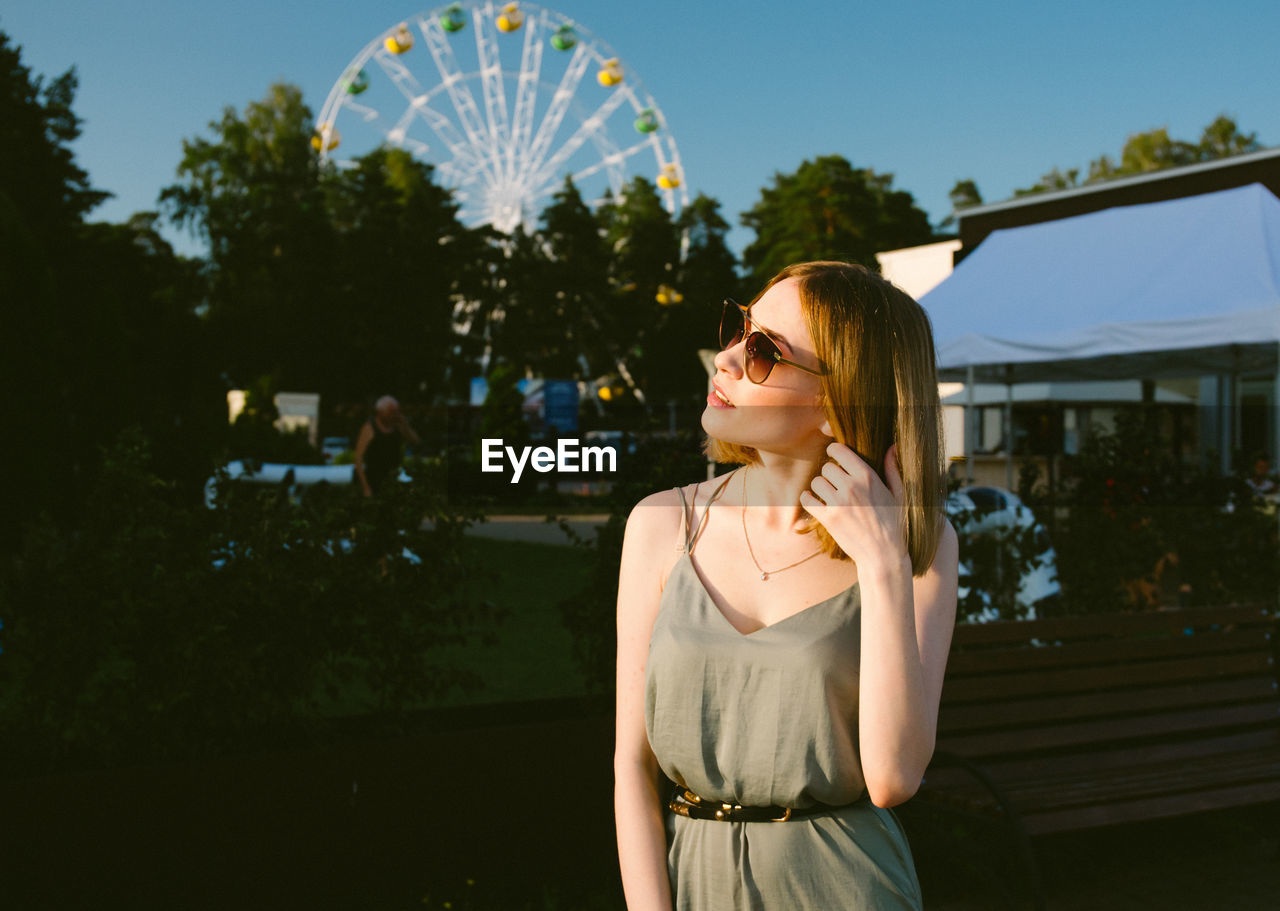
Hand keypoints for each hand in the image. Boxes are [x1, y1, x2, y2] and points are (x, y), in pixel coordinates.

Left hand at [799, 435, 907, 570]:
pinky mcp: (828, 519)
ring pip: (816, 482)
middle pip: (826, 467)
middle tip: (837, 483)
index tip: (835, 458)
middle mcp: (851, 487)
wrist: (883, 554)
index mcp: (868, 476)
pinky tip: (815, 502)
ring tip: (829, 495)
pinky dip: (808, 499)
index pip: (839, 450)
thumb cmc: (894, 524)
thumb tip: (892, 447)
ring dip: (820, 487)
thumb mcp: (898, 494)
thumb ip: (892, 469)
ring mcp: (838, 503)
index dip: (834, 452)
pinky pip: (807, 500)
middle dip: (830, 474)